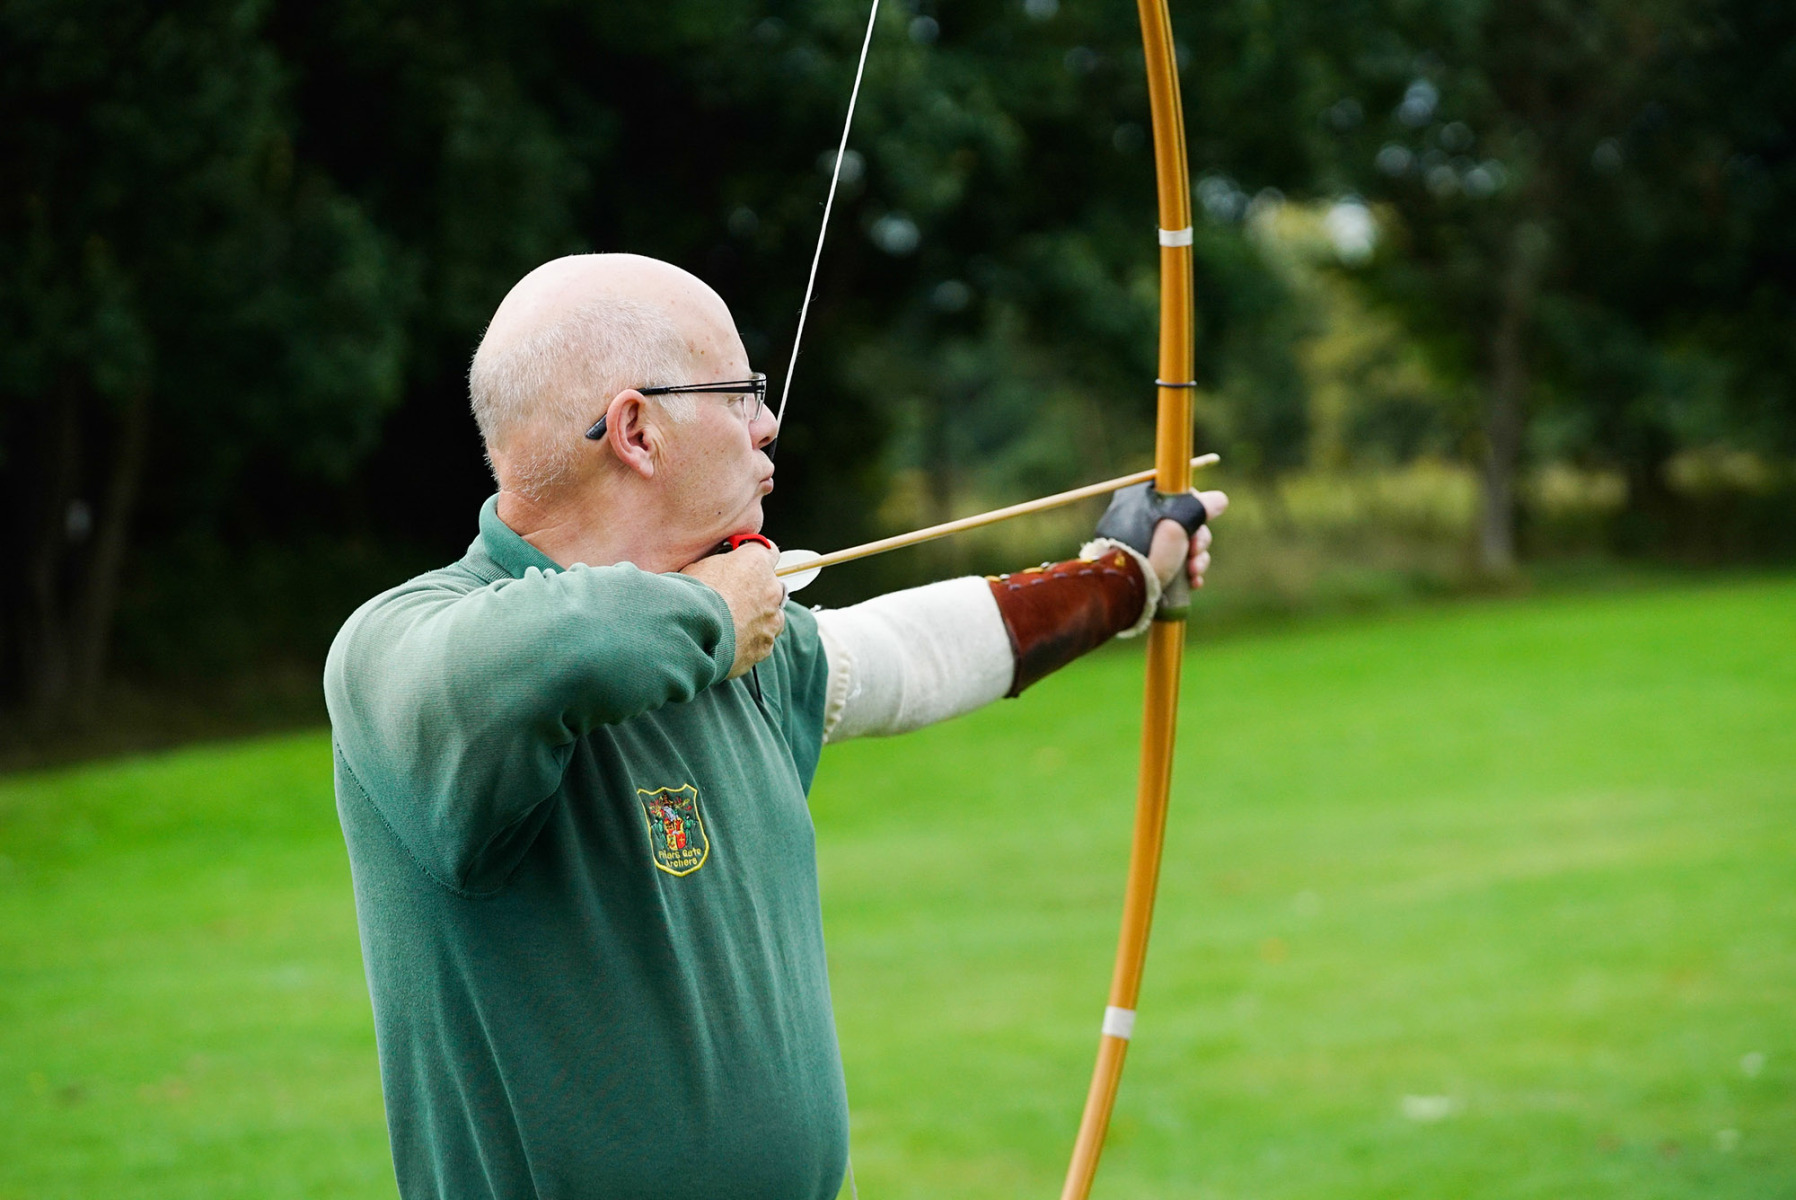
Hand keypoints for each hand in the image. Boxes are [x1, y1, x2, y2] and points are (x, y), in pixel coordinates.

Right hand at [681, 540, 784, 677]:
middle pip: (770, 587)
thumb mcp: (698, 566)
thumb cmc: (689, 597)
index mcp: (756, 563)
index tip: (745, 564)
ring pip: (770, 617)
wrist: (689, 635)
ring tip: (729, 626)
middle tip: (730, 601)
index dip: (756, 559)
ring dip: (755, 619)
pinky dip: (749, 643)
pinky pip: (761, 642)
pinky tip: (728, 644)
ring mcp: (772, 620)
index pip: (769, 551)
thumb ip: (718, 565)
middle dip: (755, 593)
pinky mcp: (765, 647)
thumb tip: (716, 569)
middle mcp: (771, 589)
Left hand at [1147, 490, 1228, 590]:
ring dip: (1198, 560)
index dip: (1196, 506)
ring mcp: (1149, 547)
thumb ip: (1200, 507)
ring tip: (1193, 571)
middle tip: (1194, 550)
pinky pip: (1180, 567)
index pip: (1176, 493)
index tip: (1202, 518)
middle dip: (1199, 540)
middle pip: (1187, 523)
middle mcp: (1143, 522)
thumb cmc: (1151, 551)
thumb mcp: (1178, 522)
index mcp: (1140, 502)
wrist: (1128, 590)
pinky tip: (1193, 582)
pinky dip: (1190, 574)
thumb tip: (1219, 500)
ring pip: (1187, 547)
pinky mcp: (1154, 569)